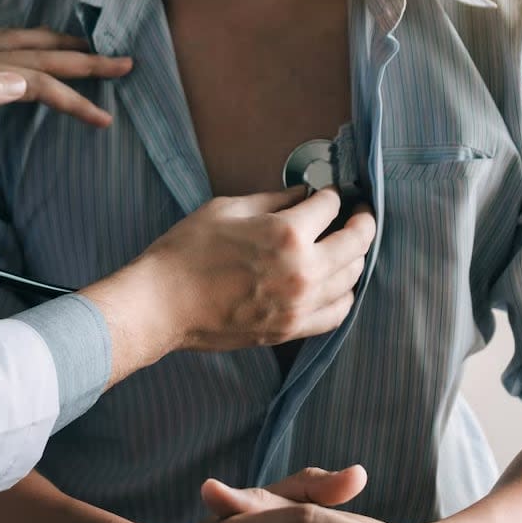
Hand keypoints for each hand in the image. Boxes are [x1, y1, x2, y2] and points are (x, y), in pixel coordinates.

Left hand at [0, 27, 132, 163]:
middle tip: (123, 63)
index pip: (38, 81)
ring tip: (83, 48)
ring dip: (56, 46)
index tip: (106, 117)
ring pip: (20, 45)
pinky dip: (24, 47)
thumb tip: (25, 82)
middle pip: (38, 55)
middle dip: (83, 60)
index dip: (75, 98)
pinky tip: (23, 55)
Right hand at [80, 188, 374, 379]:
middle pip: (355, 242)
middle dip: (361, 222)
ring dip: (355, 257)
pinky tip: (336, 284)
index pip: (330, 206)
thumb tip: (302, 195)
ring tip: (346, 247)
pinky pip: (337, 312)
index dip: (332, 195)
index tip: (329, 194)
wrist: (161, 304)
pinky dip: (344, 295)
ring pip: (353, 277)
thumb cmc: (185, 253)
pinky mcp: (290, 328)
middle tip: (358, 214)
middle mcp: (302, 270)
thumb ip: (272, 200)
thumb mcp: (226, 209)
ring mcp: (299, 304)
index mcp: (286, 233)